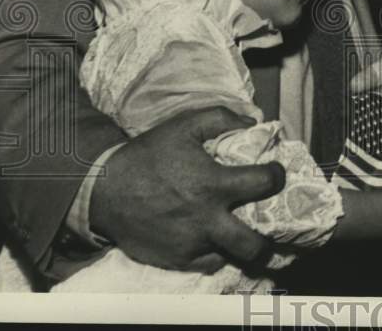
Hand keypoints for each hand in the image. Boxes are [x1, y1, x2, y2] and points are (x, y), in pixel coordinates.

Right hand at [89, 106, 284, 272]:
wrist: (104, 191)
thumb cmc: (148, 155)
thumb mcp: (183, 125)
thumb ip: (221, 118)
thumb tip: (253, 122)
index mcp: (212, 184)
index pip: (264, 184)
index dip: (277, 176)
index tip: (274, 173)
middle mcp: (206, 219)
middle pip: (255, 244)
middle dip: (270, 238)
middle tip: (270, 223)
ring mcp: (191, 244)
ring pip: (233, 257)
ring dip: (243, 245)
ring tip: (245, 232)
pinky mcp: (176, 259)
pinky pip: (208, 263)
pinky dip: (216, 251)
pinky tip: (216, 237)